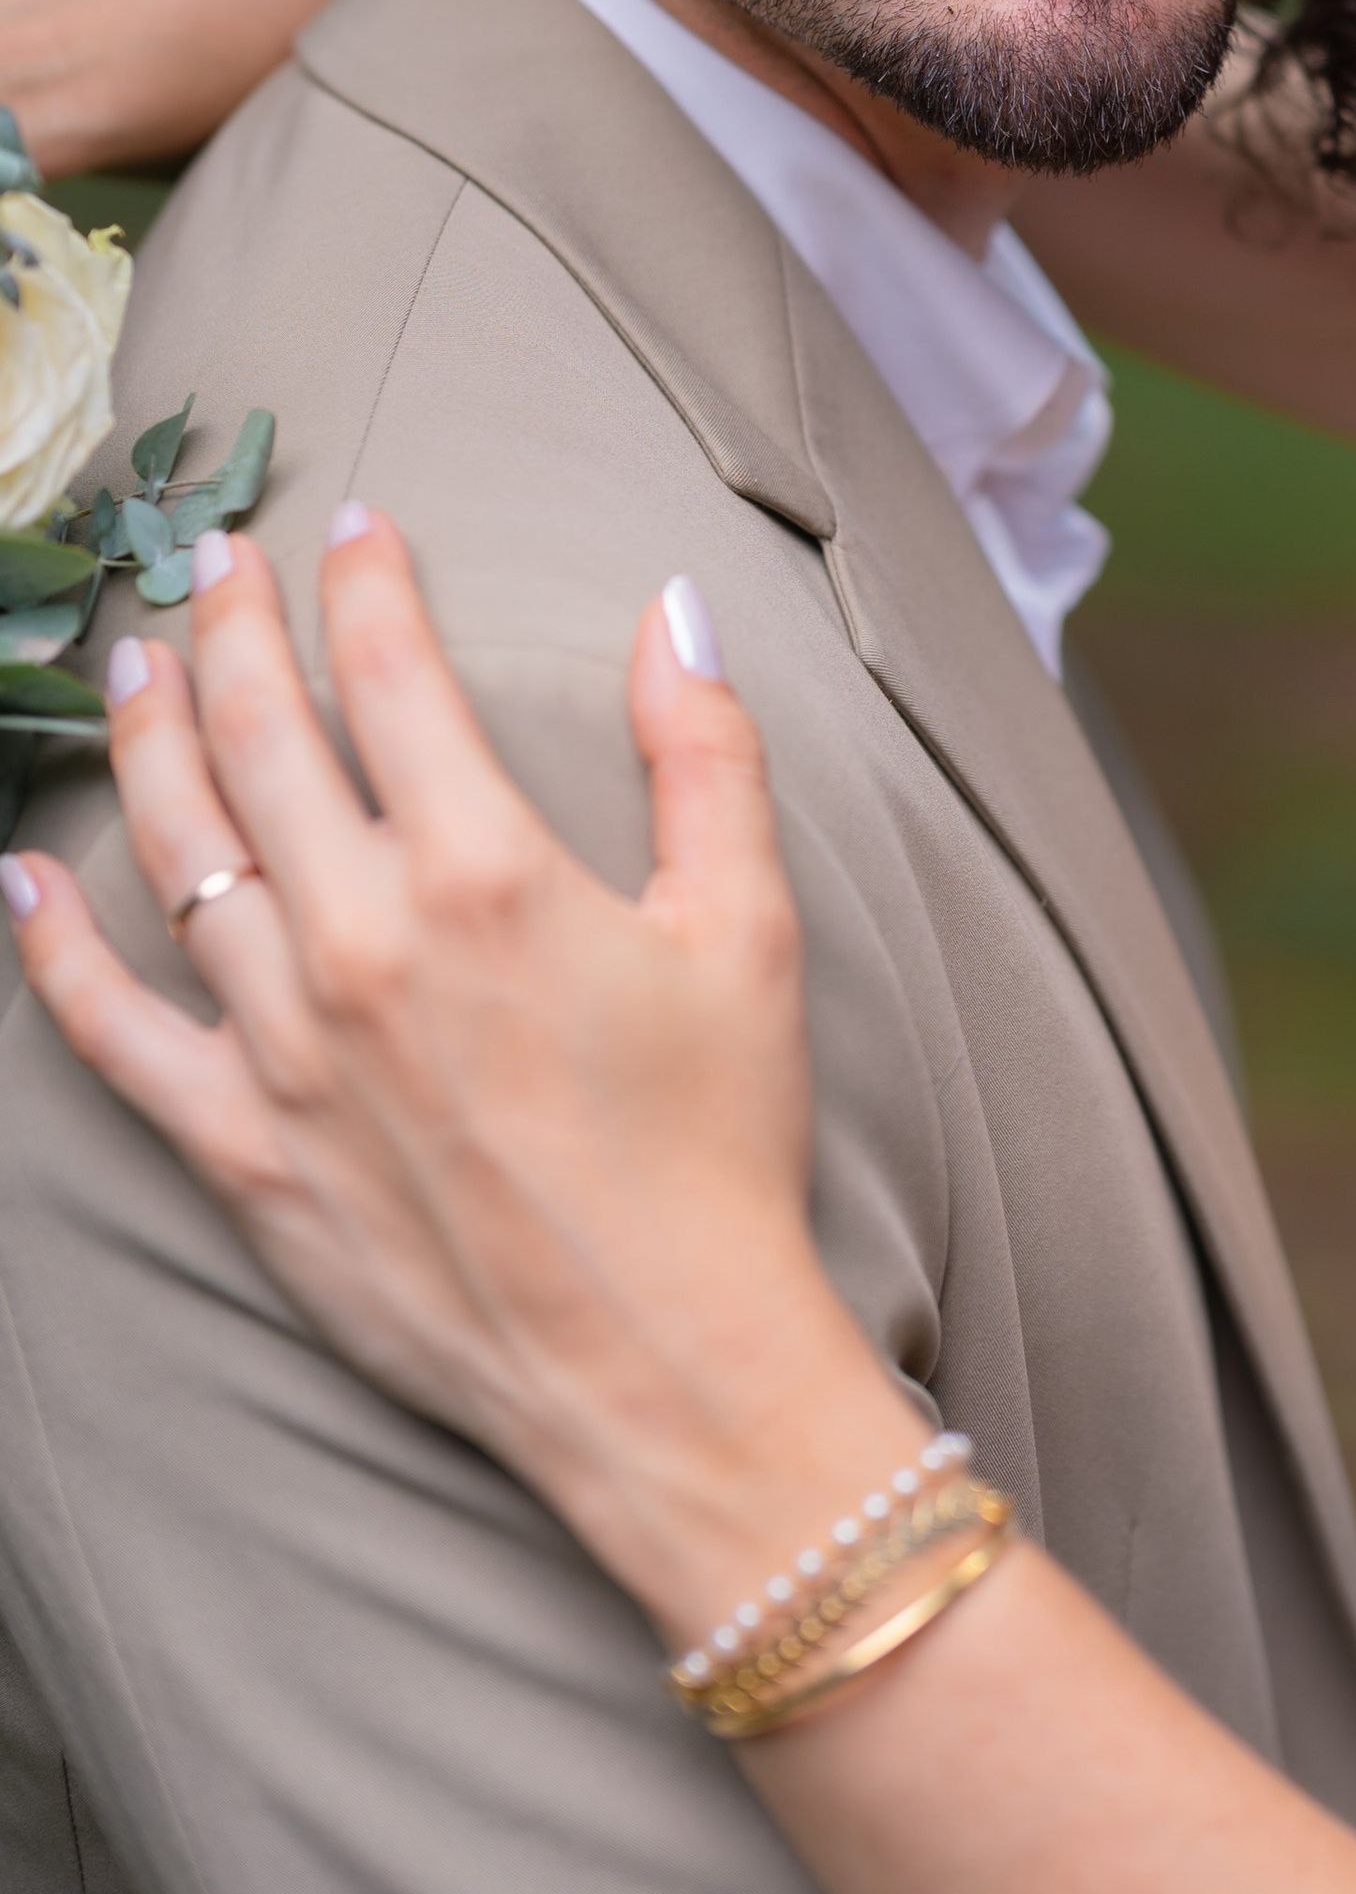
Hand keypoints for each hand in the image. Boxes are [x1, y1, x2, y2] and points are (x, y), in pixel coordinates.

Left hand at [3, 515, 877, 1604]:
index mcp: (489, 872)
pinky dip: (54, 952)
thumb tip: (670, 613)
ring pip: (176, 853)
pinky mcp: (242, 1149)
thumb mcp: (745, 928)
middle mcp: (365, 942)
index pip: (392, 675)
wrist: (665, 1365)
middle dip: (232, 627)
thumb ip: (705, 755)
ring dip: (144, 741)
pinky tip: (23, 883)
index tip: (354, 527)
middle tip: (214, 562)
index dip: (366, 584)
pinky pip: (112, 1032)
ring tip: (133, 667)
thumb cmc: (720, 1147)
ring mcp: (286, 1049)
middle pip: (260, 736)